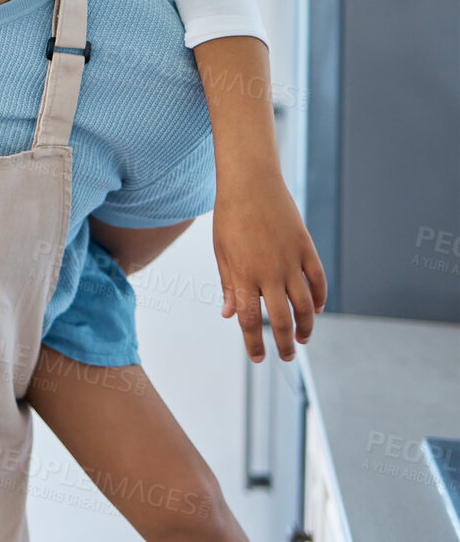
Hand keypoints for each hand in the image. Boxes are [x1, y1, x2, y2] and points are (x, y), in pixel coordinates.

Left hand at [213, 175, 326, 361]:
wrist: (250, 183)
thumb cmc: (229, 218)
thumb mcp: (221, 252)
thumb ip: (229, 285)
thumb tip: (230, 315)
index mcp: (243, 275)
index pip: (249, 319)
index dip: (254, 343)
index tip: (259, 357)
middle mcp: (269, 272)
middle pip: (281, 319)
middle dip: (284, 343)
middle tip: (287, 357)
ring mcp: (291, 260)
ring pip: (305, 305)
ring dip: (305, 326)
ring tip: (302, 339)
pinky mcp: (306, 248)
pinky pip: (317, 280)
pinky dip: (319, 298)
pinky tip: (316, 310)